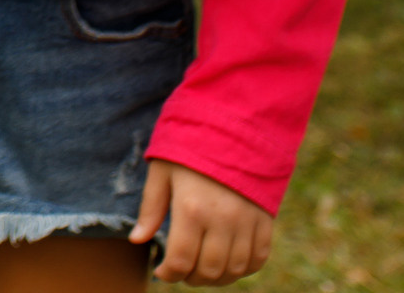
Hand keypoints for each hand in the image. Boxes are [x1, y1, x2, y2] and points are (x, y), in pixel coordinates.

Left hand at [131, 159, 273, 285]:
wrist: (234, 125)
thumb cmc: (191, 145)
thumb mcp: (162, 171)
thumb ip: (151, 209)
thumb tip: (137, 240)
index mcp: (191, 208)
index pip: (180, 260)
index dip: (168, 273)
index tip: (161, 271)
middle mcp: (222, 220)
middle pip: (208, 270)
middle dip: (190, 278)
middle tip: (180, 271)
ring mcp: (247, 222)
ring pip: (235, 269)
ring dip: (216, 278)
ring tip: (201, 270)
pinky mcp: (265, 220)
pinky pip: (259, 258)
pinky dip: (244, 269)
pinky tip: (228, 264)